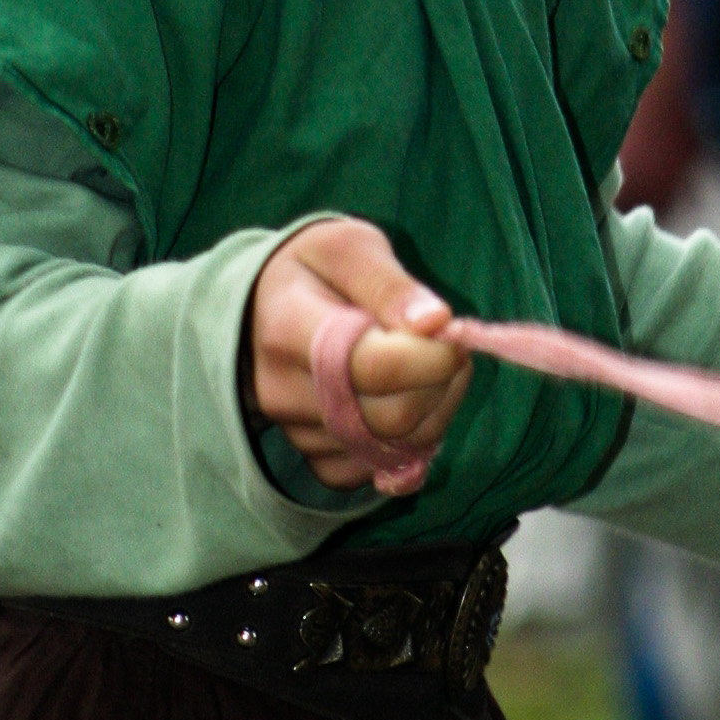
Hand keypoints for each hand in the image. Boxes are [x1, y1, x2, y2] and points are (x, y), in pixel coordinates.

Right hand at [248, 216, 472, 492]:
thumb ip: (391, 284)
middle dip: (441, 385)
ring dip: (433, 414)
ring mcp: (294, 430)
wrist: (264, 305)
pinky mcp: (311, 457)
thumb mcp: (349, 248)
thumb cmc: (315, 267)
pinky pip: (376, 471)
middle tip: (450, 349)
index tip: (455, 336)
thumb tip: (437, 323)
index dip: (432, 358)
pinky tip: (403, 401)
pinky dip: (406, 445)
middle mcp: (283, 388)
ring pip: (393, 448)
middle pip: (390, 416)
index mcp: (288, 326)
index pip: (373, 367)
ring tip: (428, 368)